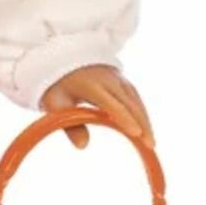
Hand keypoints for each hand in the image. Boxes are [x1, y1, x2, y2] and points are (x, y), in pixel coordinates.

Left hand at [39, 64, 153, 150]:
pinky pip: (136, 99)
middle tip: (150, 146)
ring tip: (151, 143)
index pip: (112, 104)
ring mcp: (118, 79)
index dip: (124, 118)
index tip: (136, 133)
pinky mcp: (123, 82)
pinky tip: (146, 129)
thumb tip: (83, 146)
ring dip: (145, 120)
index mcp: (91, 85)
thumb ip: (69, 125)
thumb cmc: (58, 84)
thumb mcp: (55, 104)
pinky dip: (142, 114)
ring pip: (136, 101)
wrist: (64, 58)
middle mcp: (109, 80)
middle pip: (130, 103)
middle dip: (142, 124)